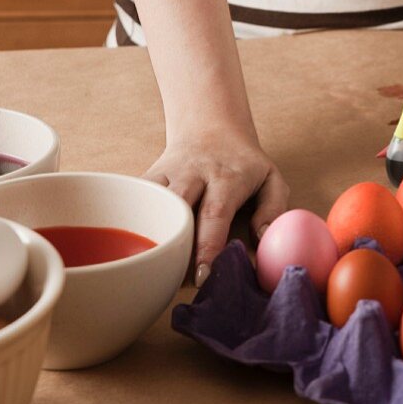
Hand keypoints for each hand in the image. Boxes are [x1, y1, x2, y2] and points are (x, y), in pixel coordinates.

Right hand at [145, 128, 289, 285]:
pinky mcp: (147, 177)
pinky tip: (132, 247)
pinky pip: (134, 200)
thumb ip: (273, 209)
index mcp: (227, 177)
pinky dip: (129, 222)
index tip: (203, 276)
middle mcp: (193, 173)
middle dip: (173, 245)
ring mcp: (166, 174)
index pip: (215, 214)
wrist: (210, 124)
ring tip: (149, 267)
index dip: (207, 246)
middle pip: (177, 208)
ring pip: (151, 204)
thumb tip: (262, 240)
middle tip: (173, 280)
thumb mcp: (271, 179)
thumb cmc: (243, 162)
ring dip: (149, 235)